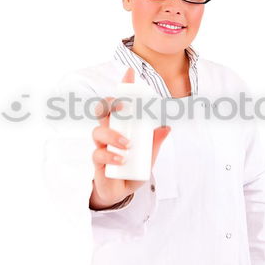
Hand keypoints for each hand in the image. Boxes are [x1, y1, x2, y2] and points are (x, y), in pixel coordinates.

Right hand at [90, 67, 170, 208]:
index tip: (130, 73)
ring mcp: (102, 145)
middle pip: (102, 110)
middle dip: (108, 104)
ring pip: (98, 131)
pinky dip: (111, 155)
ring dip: (113, 135)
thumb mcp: (149, 156)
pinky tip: (121, 160)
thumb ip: (155, 142)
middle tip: (121, 106)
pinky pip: (98, 153)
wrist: (121, 192)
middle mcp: (110, 132)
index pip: (121, 103)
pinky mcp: (97, 161)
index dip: (123, 87)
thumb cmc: (133, 169)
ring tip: (127, 145)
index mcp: (123, 126)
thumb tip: (167, 127)